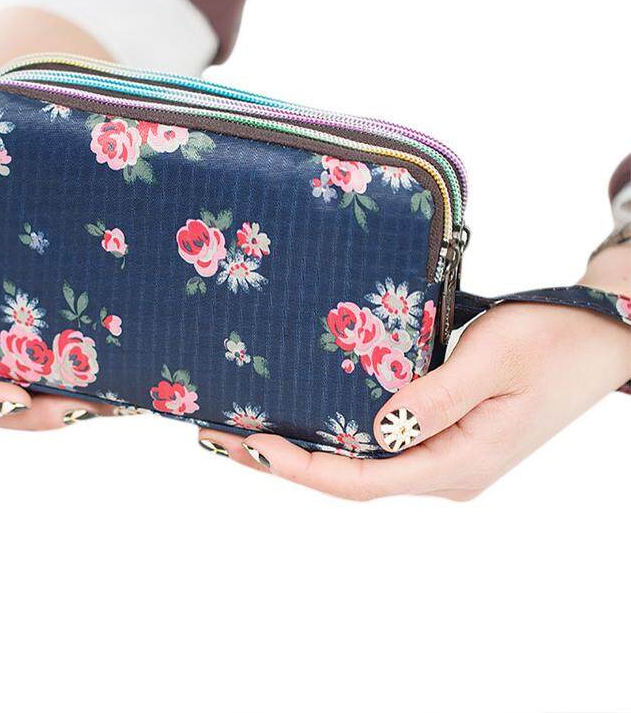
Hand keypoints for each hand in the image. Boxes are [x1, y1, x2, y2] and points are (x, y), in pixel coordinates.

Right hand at [0, 8, 115, 429]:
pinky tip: (124, 376)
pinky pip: (56, 362)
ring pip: (27, 389)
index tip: (17, 398)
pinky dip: (84, 378)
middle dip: (34, 415)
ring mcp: (0, 326)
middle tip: (85, 409)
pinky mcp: (37, 317)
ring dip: (65, 405)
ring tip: (116, 402)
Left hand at [198, 290, 630, 500]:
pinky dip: (336, 435)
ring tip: (247, 429)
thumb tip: (376, 430)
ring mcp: (445, 456)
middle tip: (225, 437)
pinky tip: (305, 415)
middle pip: (352, 477)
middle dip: (287, 462)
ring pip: (362, 464)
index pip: (363, 480)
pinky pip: (380, 445)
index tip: (254, 444)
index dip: (303, 467)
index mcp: (458, 463)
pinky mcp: (444, 436)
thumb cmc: (554, 340)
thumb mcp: (494, 359)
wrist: (599, 338)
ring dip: (306, 449)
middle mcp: (446, 471)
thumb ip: (436, 397)